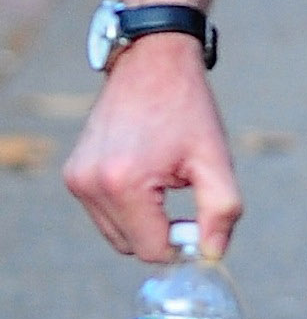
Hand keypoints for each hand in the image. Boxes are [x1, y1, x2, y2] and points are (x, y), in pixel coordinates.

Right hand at [65, 36, 239, 262]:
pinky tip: (147, 177)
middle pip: (131, 247)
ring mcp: (76, 180)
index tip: (199, 219)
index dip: (183, 244)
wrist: (152, 63)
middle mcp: (90, 185)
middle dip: (163, 234)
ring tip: (165, 182)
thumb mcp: (216, 159)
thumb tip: (213, 254)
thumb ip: (221, 211)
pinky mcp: (73, 174)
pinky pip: (104, 214)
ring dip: (145, 222)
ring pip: (116, 234)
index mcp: (123, 184)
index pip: (153, 251)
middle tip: (184, 196)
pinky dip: (128, 208)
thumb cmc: (187, 109)